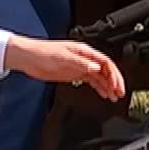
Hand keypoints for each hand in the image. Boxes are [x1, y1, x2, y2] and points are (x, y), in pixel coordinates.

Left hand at [4, 37, 126, 100]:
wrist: (28, 58)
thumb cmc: (42, 53)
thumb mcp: (63, 59)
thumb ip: (81, 64)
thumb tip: (96, 69)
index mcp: (84, 52)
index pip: (106, 63)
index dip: (114, 75)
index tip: (118, 86)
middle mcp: (84, 59)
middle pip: (105, 70)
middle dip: (115, 82)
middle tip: (120, 94)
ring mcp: (79, 67)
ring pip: (100, 77)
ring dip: (108, 86)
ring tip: (114, 97)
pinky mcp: (73, 74)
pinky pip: (91, 81)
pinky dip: (99, 87)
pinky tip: (103, 94)